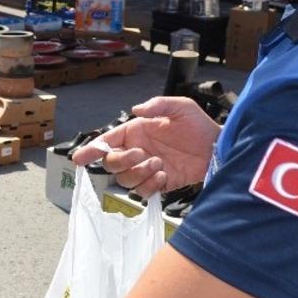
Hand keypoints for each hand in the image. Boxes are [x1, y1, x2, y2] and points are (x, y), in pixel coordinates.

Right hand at [71, 96, 219, 194]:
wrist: (218, 149)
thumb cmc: (200, 126)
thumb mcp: (181, 107)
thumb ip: (158, 105)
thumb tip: (136, 110)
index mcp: (137, 132)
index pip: (107, 141)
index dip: (92, 149)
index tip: (79, 158)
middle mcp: (138, 150)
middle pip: (112, 163)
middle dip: (121, 161)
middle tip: (141, 154)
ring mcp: (147, 168)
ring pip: (125, 179)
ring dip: (138, 173)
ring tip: (159, 164)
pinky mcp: (158, 184)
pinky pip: (142, 191)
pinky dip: (149, 185)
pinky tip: (164, 176)